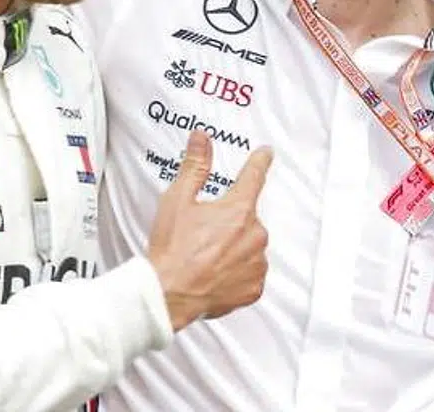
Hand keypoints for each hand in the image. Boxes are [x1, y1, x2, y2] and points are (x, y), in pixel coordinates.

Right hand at [146, 131, 272, 329]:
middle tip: (203, 233)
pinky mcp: (254, 287)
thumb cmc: (172, 251)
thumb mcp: (178, 200)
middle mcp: (254, 235)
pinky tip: (215, 273)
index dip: (259, 162)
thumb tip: (201, 140)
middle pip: (247, 217)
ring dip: (234, 247)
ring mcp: (257, 263)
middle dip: (229, 221)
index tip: (266, 154)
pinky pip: (251, 273)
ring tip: (206, 255)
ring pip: (250, 246)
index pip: (254, 176)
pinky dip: (237, 272)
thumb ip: (195, 166)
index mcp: (238, 210)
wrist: (168, 294)